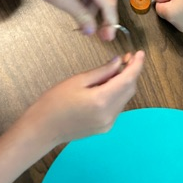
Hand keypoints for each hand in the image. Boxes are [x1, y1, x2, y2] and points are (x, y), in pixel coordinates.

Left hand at [19, 0, 123, 40]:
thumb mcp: (65, 2)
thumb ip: (82, 17)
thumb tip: (92, 31)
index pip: (109, 1)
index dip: (111, 21)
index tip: (109, 36)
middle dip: (104, 16)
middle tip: (101, 34)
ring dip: (95, 8)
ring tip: (85, 22)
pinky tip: (82, 8)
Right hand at [22, 51, 144, 146]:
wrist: (43, 128)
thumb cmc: (54, 103)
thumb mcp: (78, 80)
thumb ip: (102, 72)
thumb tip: (118, 62)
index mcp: (101, 100)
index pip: (128, 80)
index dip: (136, 65)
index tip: (140, 54)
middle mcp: (108, 114)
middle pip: (129, 90)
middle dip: (131, 73)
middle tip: (126, 58)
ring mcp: (107, 123)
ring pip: (124, 98)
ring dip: (124, 83)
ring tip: (114, 70)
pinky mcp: (104, 127)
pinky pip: (117, 107)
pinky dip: (116, 94)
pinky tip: (107, 85)